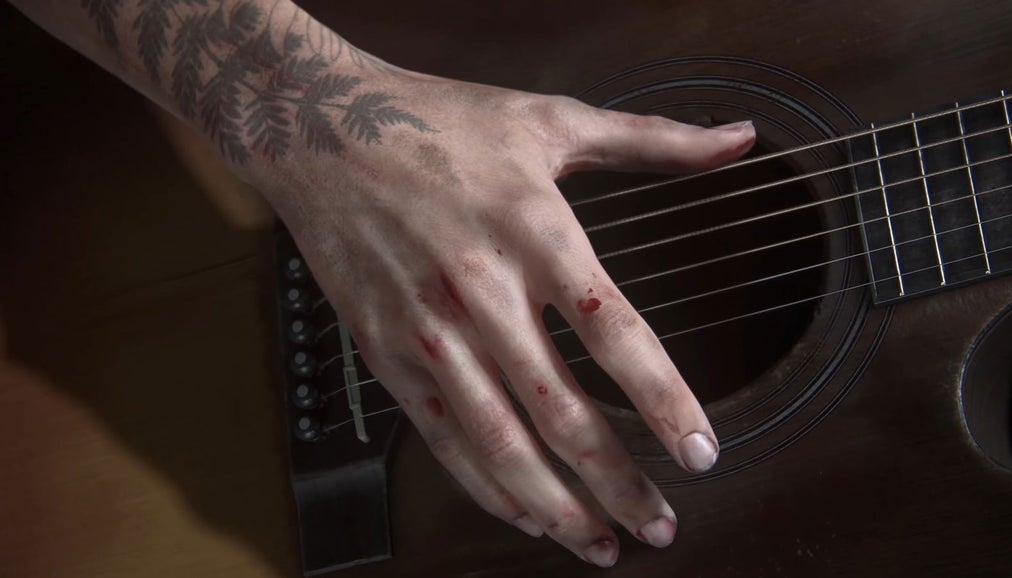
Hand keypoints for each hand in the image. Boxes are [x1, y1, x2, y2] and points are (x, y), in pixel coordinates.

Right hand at [253, 71, 754, 565]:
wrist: (319, 131)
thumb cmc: (438, 124)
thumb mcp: (550, 120)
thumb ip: (653, 140)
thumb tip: (740, 139)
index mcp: (535, 232)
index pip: (616, 334)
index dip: (665, 402)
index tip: (702, 454)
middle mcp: (482, 291)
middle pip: (564, 412)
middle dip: (621, 482)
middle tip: (663, 526)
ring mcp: (429, 331)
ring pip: (501, 443)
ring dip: (558, 506)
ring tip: (603, 544)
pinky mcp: (387, 354)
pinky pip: (444, 439)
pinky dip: (488, 486)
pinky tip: (527, 511)